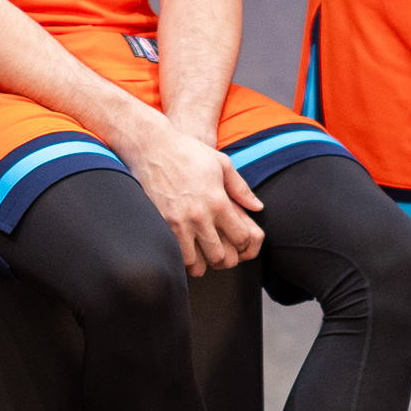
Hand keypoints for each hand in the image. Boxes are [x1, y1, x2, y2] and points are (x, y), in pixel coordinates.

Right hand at [124, 112, 263, 272]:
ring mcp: (178, 223)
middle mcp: (199, 216)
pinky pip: (174, 255)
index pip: (240, 238)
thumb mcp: (222, 164)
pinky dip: (181, 258)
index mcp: (218, 202)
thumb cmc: (190, 153)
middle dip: (223, 258)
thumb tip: (257, 207)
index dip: (243, 243)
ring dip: (201, 262)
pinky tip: (184, 250)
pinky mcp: (160, 225)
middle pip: (219, 256)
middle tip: (220, 251)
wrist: (153, 147)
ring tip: (202, 254)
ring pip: (195, 263)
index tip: (237, 238)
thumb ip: (241, 188)